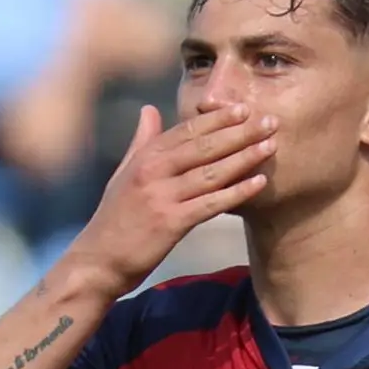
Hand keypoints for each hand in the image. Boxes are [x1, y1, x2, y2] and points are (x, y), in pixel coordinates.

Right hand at [68, 103, 274, 294]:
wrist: (98, 260)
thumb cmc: (114, 218)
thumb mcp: (124, 173)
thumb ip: (141, 141)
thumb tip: (149, 109)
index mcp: (145, 157)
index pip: (187, 130)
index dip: (218, 119)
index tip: (243, 108)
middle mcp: (153, 171)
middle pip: (204, 146)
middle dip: (239, 132)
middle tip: (269, 121)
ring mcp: (162, 196)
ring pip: (211, 172)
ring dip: (244, 157)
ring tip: (270, 146)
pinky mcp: (170, 222)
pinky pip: (210, 203)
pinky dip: (236, 192)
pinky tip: (258, 183)